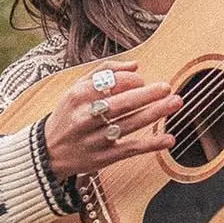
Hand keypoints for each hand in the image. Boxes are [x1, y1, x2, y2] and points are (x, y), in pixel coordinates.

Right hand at [43, 60, 180, 177]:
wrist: (48, 152)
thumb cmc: (68, 115)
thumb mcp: (76, 89)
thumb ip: (104, 72)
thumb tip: (135, 65)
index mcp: (77, 96)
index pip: (109, 83)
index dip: (131, 80)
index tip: (142, 80)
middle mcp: (85, 117)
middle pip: (120, 103)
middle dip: (147, 94)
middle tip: (167, 87)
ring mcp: (95, 139)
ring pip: (129, 124)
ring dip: (154, 113)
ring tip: (175, 102)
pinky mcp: (103, 158)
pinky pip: (131, 149)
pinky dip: (151, 144)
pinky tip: (169, 138)